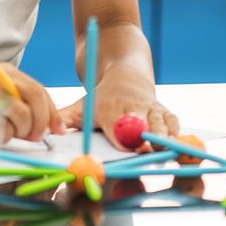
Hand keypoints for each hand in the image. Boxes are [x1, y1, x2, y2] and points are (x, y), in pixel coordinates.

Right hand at [0, 64, 65, 143]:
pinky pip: (5, 128)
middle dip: (40, 122)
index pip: (39, 90)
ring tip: (4, 132)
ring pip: (24, 115)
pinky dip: (2, 136)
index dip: (51, 112)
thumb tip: (44, 126)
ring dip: (19, 131)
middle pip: (37, 98)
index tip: (58, 129)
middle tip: (36, 137)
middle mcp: (0, 76)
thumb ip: (17, 105)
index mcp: (6, 72)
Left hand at [58, 69, 178, 150]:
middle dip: (146, 139)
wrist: (126, 75)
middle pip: (141, 125)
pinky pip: (173, 122)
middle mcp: (133, 108)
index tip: (127, 149)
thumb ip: (65, 119)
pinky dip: (175, 133)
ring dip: (165, 137)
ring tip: (167, 149)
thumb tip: (49, 132)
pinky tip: (176, 145)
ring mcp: (151, 109)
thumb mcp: (81, 106)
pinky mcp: (165, 112)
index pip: (116, 125)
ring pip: (161, 123)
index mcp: (109, 108)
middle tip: (150, 150)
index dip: (121, 137)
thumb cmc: (101, 99)